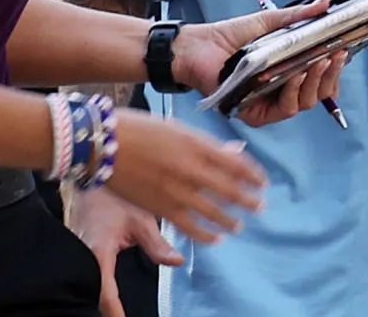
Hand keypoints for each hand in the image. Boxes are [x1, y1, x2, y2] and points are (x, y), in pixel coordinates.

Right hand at [65, 186, 182, 316]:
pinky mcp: (76, 248)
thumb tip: (176, 261)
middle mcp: (83, 255)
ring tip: (118, 312)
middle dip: (108, 309)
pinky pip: (86, 273)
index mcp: (98, 250)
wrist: (91, 172)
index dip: (115, 311)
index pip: (105, 292)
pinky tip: (109, 295)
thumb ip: (157, 244)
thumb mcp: (140, 219)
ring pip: (88, 284)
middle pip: (93, 293)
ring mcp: (77, 252)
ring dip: (103, 297)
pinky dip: (98, 284)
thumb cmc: (114, 194)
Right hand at [105, 109, 265, 244]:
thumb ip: (209, 144)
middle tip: (260, 207)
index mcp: (198, 145)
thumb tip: (237, 150)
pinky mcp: (162, 207)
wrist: (104, 142)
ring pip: (214, 212)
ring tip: (239, 226)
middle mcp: (192, 168)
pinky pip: (191, 227)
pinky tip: (215, 239)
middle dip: (249, 200)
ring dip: (231, 220)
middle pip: (231, 190)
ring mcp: (178, 190)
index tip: (263, 182)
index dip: (253, 175)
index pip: (237, 164)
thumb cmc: (141, 129)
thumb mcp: (179, 129)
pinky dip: (206, 235)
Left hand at [172, 0, 347, 126]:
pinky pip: (283, 110)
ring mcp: (269, 104)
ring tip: (319, 60)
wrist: (196, 46)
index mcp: (287, 73)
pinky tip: (296, 74)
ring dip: (316, 82)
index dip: (334, 70)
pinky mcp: (255, 114)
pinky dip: (294, 93)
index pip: (319, 79)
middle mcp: (281, 91)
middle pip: (317, 93)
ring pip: (305, 102)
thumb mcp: (268, 23)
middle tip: (336, 54)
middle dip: (330, 75)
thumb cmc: (227, 37)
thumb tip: (326, 4)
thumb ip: (298, 17)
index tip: (342, 52)